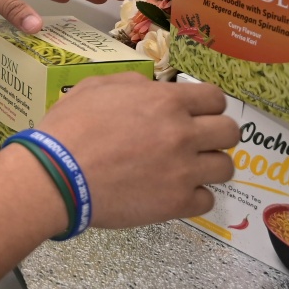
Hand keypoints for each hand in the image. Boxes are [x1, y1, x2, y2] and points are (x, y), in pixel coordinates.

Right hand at [35, 73, 238, 227]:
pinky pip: (207, 200)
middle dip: (216, 134)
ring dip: (208, 166)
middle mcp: (183, 133)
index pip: (216, 98)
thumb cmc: (69, 127)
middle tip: (195, 141)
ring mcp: (183, 170)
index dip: (207, 106)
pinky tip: (172, 192)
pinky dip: (193, 197)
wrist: (57, 174)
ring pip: (225, 167)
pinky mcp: (177, 203)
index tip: (196, 114)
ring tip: (186, 169)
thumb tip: (150, 90)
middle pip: (231, 132)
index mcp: (165, 101)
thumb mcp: (95, 87)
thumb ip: (132, 84)